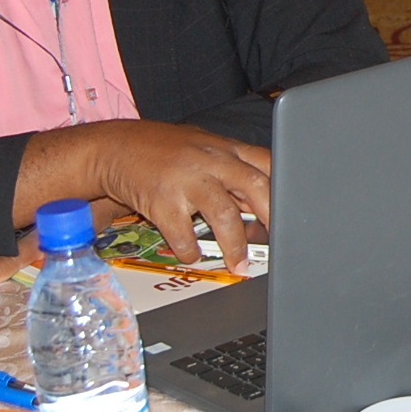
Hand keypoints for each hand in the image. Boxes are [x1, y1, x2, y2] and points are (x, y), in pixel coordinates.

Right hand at [83, 122, 272, 271]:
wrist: (114, 147)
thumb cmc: (164, 152)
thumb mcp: (204, 150)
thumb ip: (233, 175)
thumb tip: (263, 209)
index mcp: (226, 149)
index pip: (268, 163)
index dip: (286, 188)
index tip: (296, 213)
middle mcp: (211, 161)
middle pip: (255, 185)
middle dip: (272, 216)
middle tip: (280, 243)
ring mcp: (186, 180)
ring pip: (224, 213)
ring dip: (235, 244)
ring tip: (239, 264)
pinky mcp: (161, 201)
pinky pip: (183, 234)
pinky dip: (190, 251)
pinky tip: (192, 255)